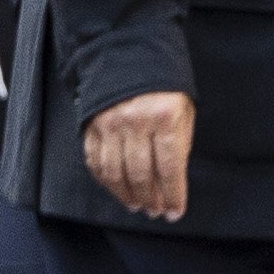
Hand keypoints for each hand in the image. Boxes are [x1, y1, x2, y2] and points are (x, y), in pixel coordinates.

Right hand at [86, 86, 194, 223]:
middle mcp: (134, 122)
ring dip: (127, 194)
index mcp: (163, 117)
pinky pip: (96, 161)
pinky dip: (106, 181)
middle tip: (156, 212)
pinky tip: (117, 190)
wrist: (129, 61)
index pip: (170, 166)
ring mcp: (109, 125)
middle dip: (151, 198)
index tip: (175, 212)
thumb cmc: (163, 91)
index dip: (173, 194)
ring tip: (137, 206)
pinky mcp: (91, 127)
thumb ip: (179, 145)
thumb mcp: (183, 113)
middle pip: (142, 173)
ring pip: (116, 172)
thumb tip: (172, 182)